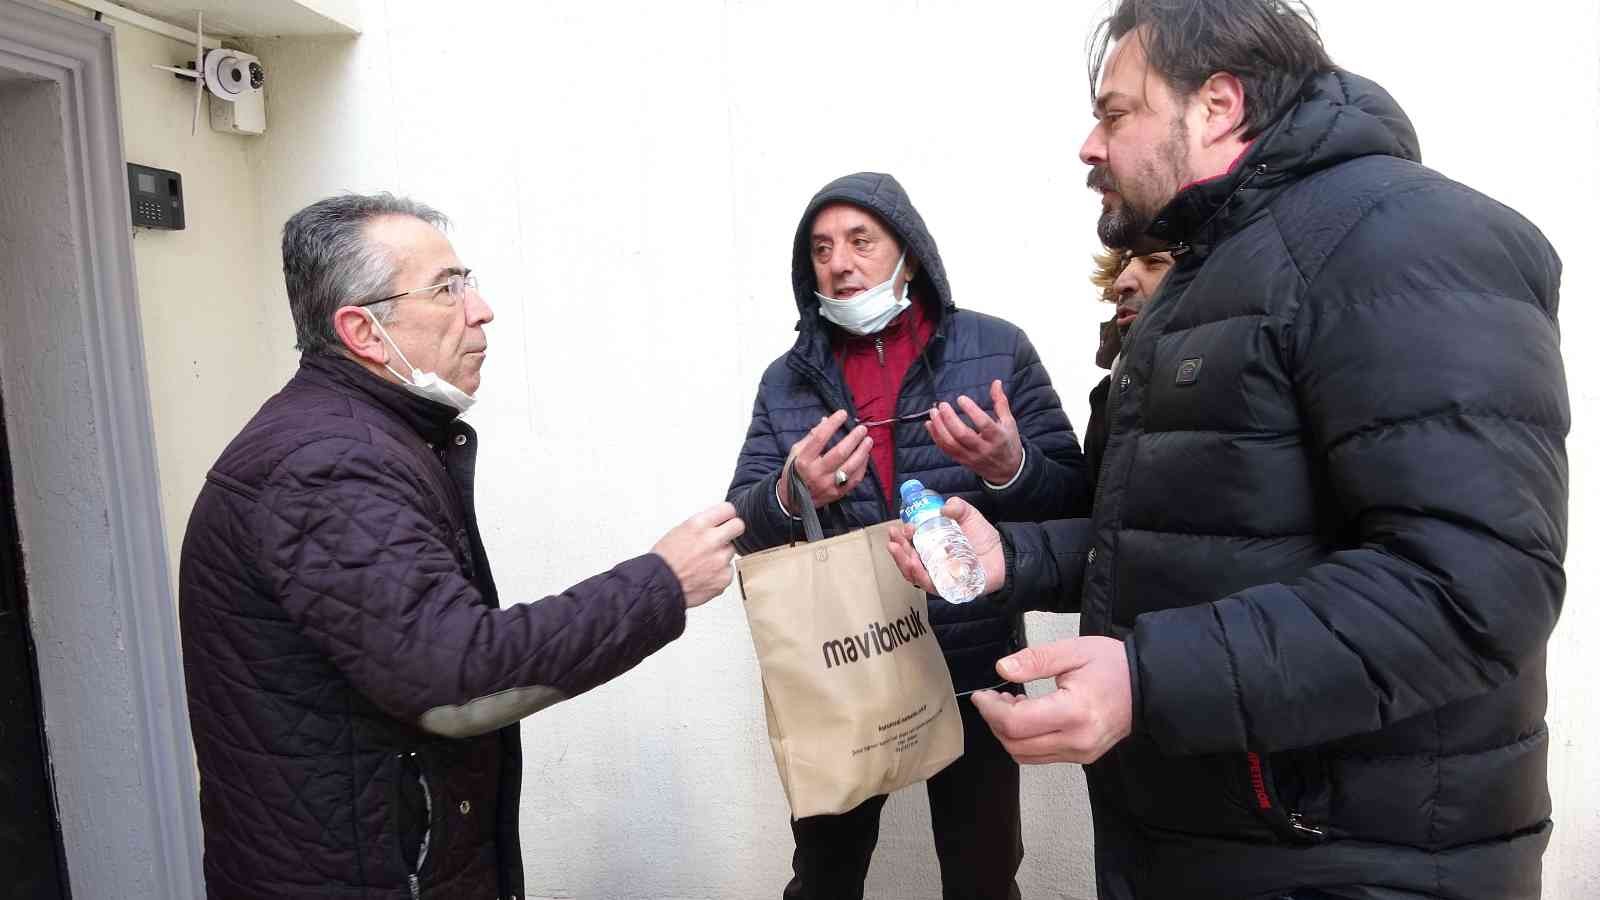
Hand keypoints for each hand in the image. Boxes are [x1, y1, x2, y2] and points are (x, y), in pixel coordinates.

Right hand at [652, 502, 743, 607]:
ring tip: (703, 562)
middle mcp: (712, 540)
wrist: (660, 585)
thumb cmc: (665, 560)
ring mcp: (720, 560)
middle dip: (733, 530)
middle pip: (738, 526)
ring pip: (731, 551)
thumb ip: (702, 526)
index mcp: (699, 525)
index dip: (727, 515)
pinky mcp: (724, 577)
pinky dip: (719, 573)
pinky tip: (705, 575)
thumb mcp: (679, 531)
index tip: (726, 518)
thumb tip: (716, 524)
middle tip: (725, 536)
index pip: (728, 509)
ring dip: (721, 554)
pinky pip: (728, 570)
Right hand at [777, 410, 872, 509]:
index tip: (842, 414)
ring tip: (868, 440)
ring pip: (851, 467)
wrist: (792, 501)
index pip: (819, 438)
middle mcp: (816, 473)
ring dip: (862, 452)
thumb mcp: (796, 452)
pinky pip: (855, 479)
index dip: (832, 424)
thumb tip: (826, 420)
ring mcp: (828, 485)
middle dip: (853, 439)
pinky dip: (862, 466)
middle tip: (862, 429)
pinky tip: (865, 456)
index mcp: (803, 461)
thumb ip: (811, 437)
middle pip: (839, 453)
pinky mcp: (837, 493)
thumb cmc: (795, 471)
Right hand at [885, 496, 1005, 595]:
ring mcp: (937, 576)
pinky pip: (929, 585)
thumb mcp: (969, 516)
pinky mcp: (946, 588)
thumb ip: (958, 507)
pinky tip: (913, 565)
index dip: (903, 537)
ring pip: (913, 573)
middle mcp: (930, 562)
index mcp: (931, 546)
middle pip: (907, 558)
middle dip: (897, 548)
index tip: (902, 527)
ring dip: (902, 562)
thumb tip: (945, 507)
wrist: (1002, 556)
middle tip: (893, 538)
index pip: (910, 543)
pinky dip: (919, 576)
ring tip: (897, 550)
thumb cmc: (982, 538)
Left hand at [926, 380, 1023, 485]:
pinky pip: (946, 450)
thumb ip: (1000, 402)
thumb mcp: (1009, 422)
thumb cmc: (1007, 442)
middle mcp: (983, 448)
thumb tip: (996, 382)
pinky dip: (936, 437)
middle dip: (949, 419)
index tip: (961, 398)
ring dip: (939, 427)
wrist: (1007, 471)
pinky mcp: (962, 461)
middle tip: (942, 405)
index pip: (983, 424)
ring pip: (951, 444)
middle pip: (963, 435)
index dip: (971, 410)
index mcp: (997, 437)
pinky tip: (930, 424)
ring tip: (933, 412)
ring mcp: (971, 456)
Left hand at [969, 637, 1132, 764]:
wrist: (1148, 687)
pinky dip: (1025, 740)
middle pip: (1015, 744)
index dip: (991, 709)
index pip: (1016, 723)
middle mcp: (1077, 740)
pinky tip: (1028, 715)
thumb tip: (1001, 669)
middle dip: (995, 721)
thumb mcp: (1073, 651)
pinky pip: (1041, 756)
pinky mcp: (1082, 757)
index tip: (982, 694)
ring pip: (1025, 755)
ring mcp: (1081, 753)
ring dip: (1007, 733)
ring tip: (1010, 704)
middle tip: (992, 697)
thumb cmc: (1112, 665)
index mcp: (1075, 712)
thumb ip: (1035, 660)